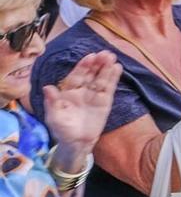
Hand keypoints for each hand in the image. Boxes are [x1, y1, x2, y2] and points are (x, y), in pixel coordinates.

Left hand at [40, 51, 120, 165]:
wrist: (77, 143)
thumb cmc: (62, 129)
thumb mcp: (53, 116)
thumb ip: (51, 101)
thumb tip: (47, 87)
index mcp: (68, 91)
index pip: (76, 75)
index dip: (83, 66)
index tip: (90, 56)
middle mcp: (82, 90)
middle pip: (90, 74)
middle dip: (97, 63)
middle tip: (105, 54)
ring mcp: (94, 95)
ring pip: (101, 78)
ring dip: (107, 67)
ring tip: (112, 57)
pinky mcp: (105, 101)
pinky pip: (109, 88)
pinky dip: (113, 78)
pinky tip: (117, 68)